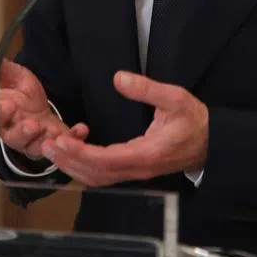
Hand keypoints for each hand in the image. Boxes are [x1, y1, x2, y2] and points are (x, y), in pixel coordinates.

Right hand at [0, 53, 87, 160]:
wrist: (40, 109)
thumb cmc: (23, 97)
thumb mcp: (14, 78)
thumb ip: (0, 69)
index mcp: (3, 117)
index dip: (1, 113)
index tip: (7, 105)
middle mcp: (16, 133)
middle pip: (15, 138)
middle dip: (23, 133)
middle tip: (32, 125)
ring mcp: (35, 141)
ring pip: (36, 146)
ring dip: (45, 140)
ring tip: (52, 132)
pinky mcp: (54, 142)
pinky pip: (63, 144)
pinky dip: (73, 138)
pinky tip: (81, 129)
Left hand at [39, 71, 208, 186]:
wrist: (211, 143)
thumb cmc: (194, 121)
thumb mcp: (175, 98)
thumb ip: (147, 89)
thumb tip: (119, 78)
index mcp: (147, 154)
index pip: (107, 160)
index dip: (80, 154)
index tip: (60, 141)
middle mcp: (138, 169)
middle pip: (96, 174)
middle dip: (69, 162)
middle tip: (46, 144)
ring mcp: (135, 172)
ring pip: (98, 178)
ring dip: (73, 166)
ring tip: (52, 150)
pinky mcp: (134, 169)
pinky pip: (104, 175)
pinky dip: (84, 168)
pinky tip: (72, 155)